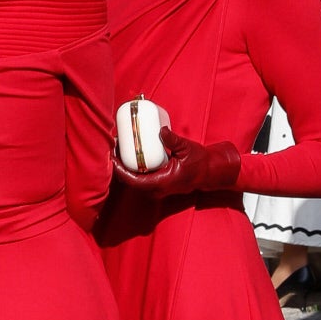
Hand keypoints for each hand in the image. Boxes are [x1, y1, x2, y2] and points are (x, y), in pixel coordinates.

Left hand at [114, 126, 241, 194]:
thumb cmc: (199, 163)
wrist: (208, 173)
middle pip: (129, 180)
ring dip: (125, 166)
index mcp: (161, 183)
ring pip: (134, 179)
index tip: (112, 155)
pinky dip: (133, 167)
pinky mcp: (157, 184)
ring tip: (120, 148)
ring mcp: (156, 188)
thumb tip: (161, 130)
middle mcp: (156, 189)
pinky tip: (129, 154)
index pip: (132, 180)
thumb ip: (173, 140)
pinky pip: (140, 177)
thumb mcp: (186, 149)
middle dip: (119, 164)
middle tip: (115, 146)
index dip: (119, 169)